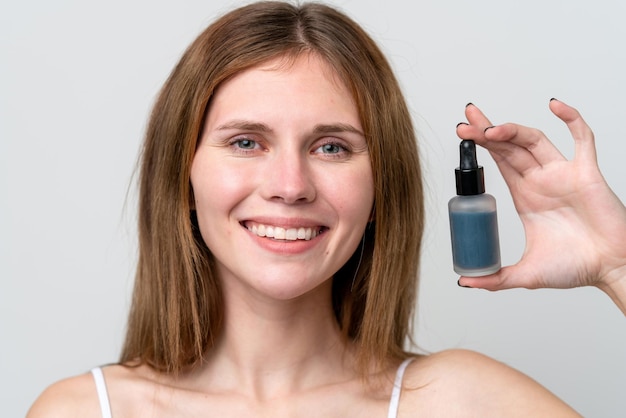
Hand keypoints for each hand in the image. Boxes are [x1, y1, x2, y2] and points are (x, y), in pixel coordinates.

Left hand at [455, 100, 625, 311]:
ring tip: (489, 129)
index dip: (480, 146)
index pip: (498, 162)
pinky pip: (582, 138)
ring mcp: (562, 173)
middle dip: (486, 132)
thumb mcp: (525, 274)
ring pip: (534, 140)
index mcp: (525, 196)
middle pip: (509, 146)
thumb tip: (465, 281)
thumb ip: (495, 278)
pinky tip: (554, 105)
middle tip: (464, 121)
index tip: (461, 133)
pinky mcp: (587, 172)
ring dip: (512, 130)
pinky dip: (571, 118)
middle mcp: (541, 180)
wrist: (611, 270)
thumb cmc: (576, 268)